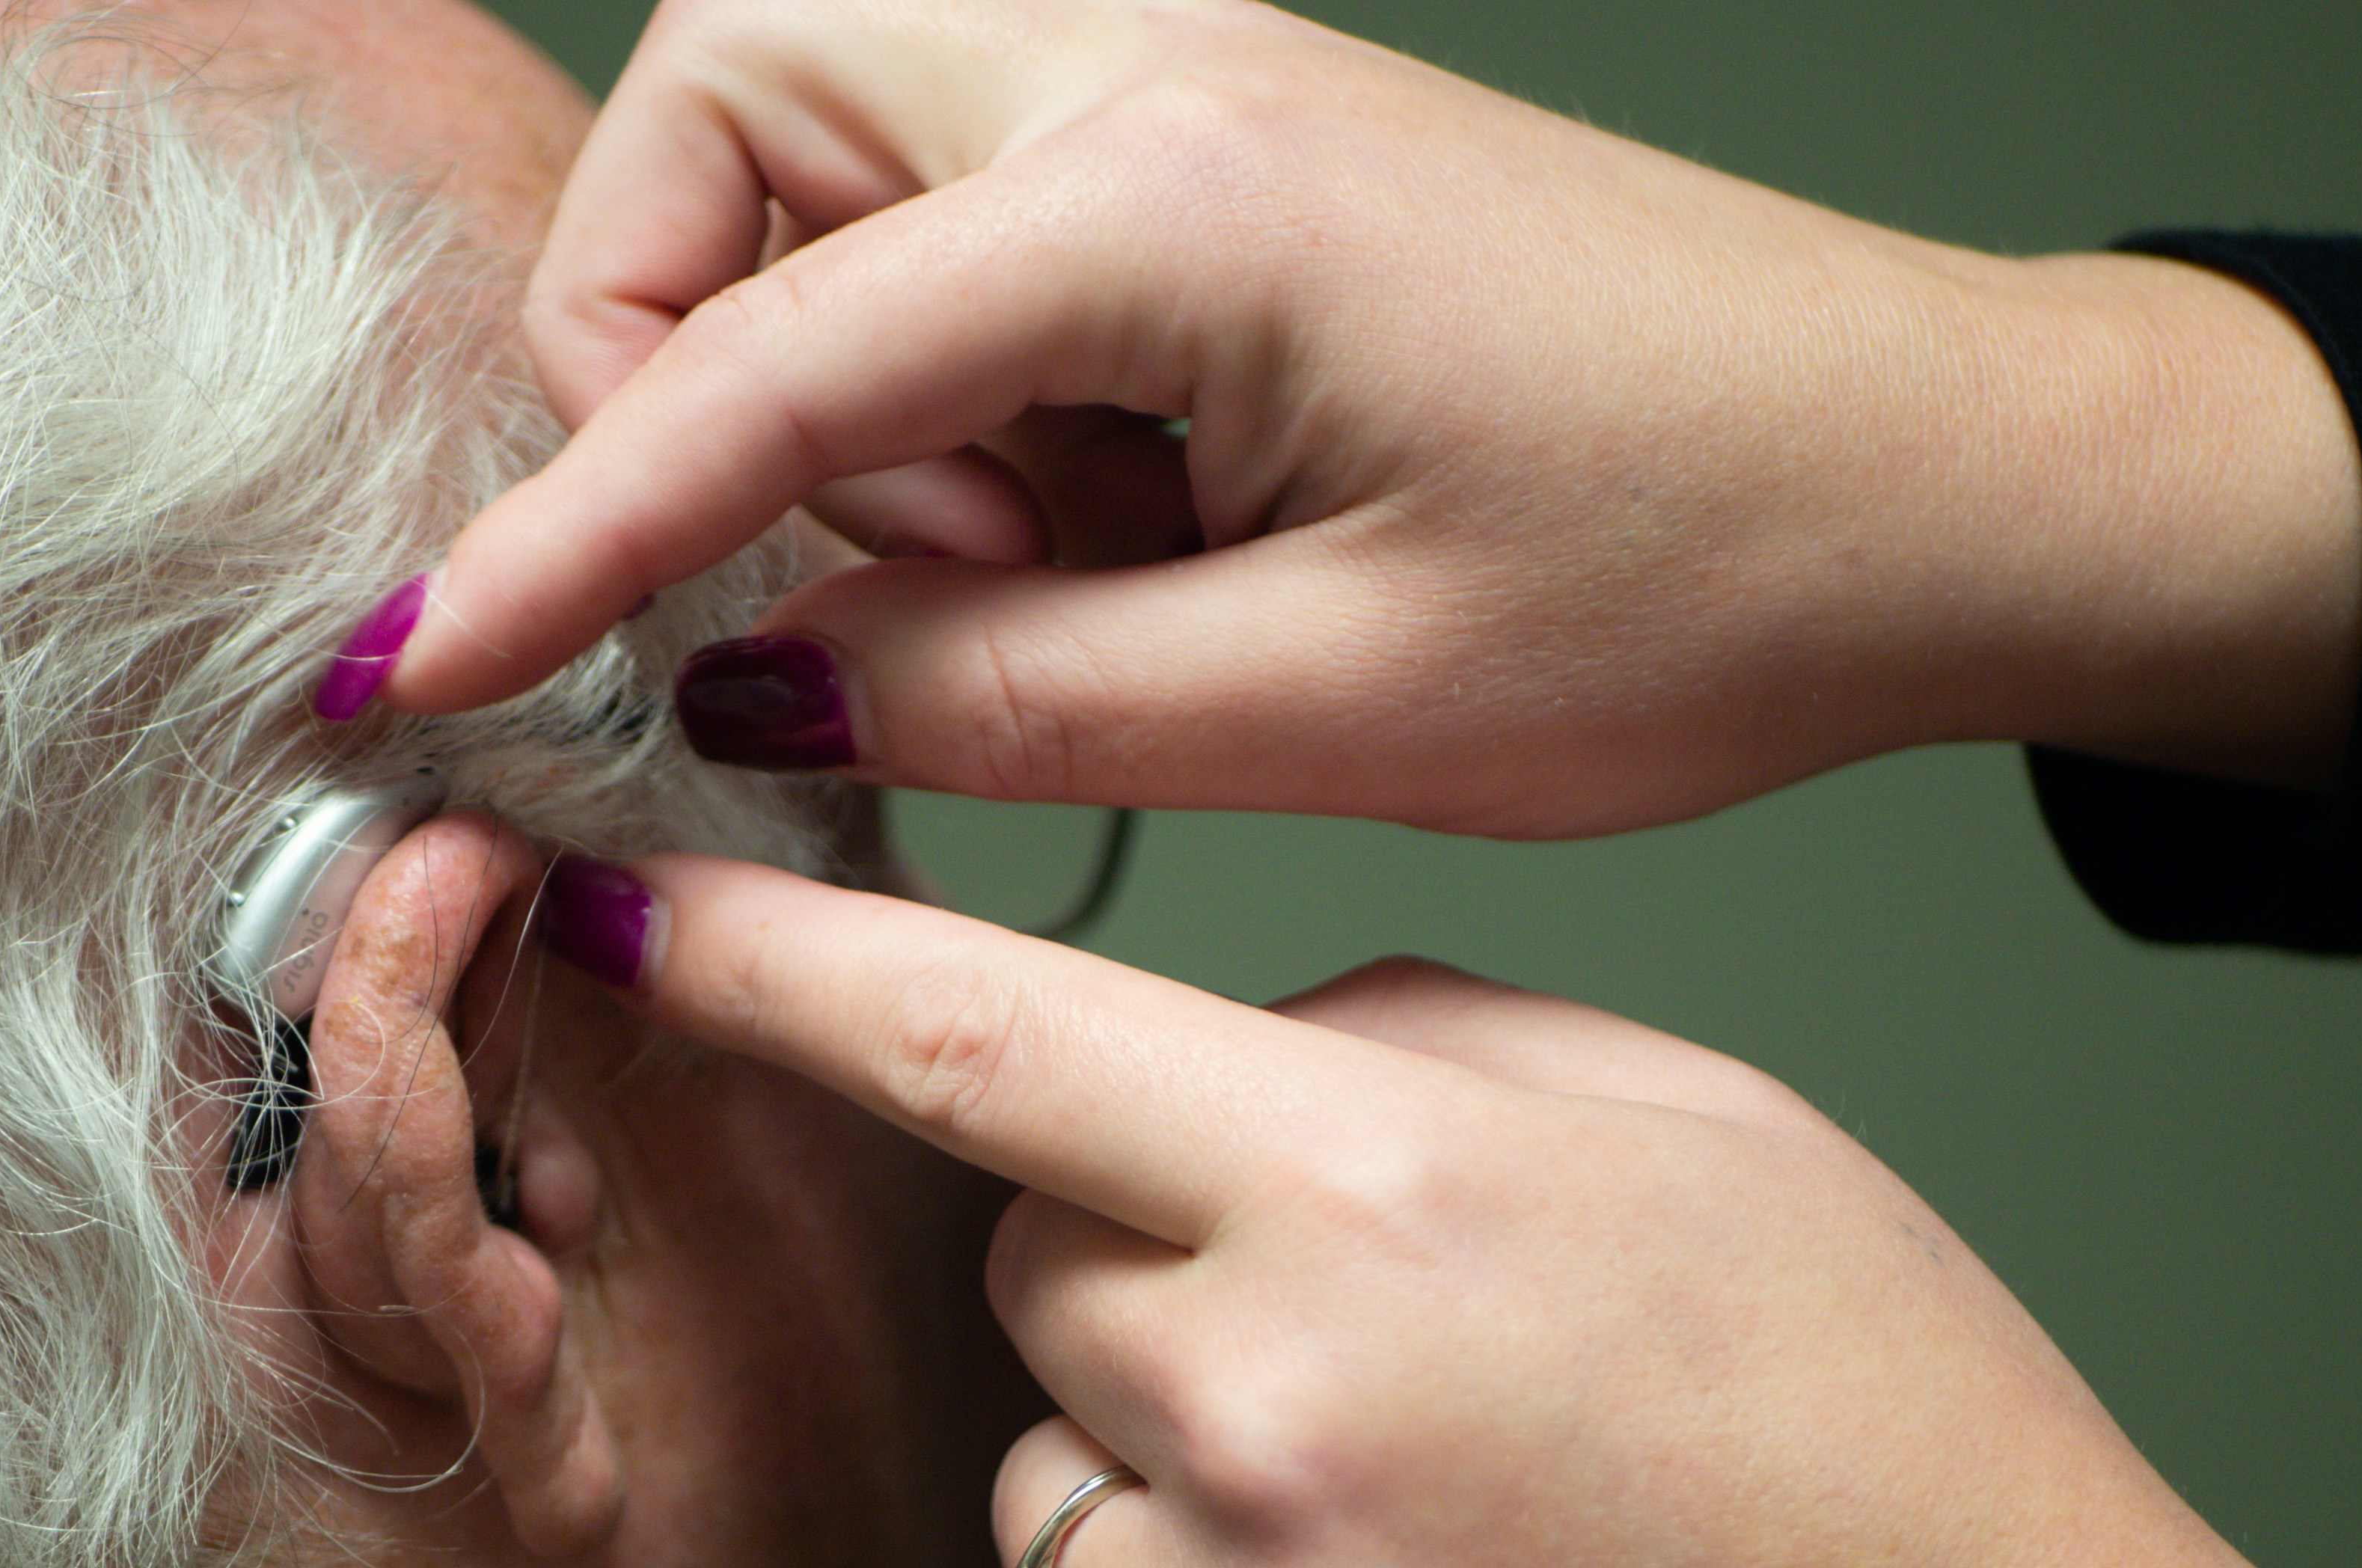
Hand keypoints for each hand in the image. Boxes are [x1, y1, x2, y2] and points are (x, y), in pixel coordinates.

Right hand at [367, 0, 2361, 825]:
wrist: (1944, 481)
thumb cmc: (1708, 577)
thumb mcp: (1323, 706)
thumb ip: (991, 698)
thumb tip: (750, 683)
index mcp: (1175, 190)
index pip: (755, 358)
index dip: (563, 533)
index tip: (416, 661)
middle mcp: (1150, 67)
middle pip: (722, 116)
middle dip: (690, 352)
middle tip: (858, 576)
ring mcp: (1184, 88)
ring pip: (820, 165)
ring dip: (845, 391)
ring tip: (1062, 576)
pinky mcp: (1215, 160)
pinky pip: (959, 233)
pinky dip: (965, 398)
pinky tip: (1125, 533)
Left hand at [534, 853, 2361, 1567]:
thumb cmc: (1901, 1461)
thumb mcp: (1704, 1132)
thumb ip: (1410, 1040)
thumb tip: (1221, 1054)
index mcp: (1378, 1195)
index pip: (977, 1042)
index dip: (771, 965)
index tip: (621, 908)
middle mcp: (1259, 1423)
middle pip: (1021, 1283)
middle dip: (1135, 1286)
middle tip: (1374, 1359)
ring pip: (1056, 1498)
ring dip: (1182, 1498)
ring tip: (1441, 1561)